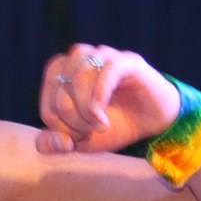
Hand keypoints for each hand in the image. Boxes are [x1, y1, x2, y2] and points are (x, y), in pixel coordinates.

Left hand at [37, 44, 180, 153]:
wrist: (152, 123)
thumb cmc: (114, 125)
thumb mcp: (81, 141)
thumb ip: (57, 144)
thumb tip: (57, 141)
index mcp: (62, 72)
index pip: (47, 98)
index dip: (57, 125)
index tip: (77, 138)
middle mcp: (80, 57)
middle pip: (60, 85)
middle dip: (71, 118)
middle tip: (90, 132)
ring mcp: (104, 56)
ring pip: (79, 74)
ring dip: (84, 108)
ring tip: (99, 125)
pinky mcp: (128, 61)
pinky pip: (107, 70)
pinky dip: (98, 95)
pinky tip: (101, 116)